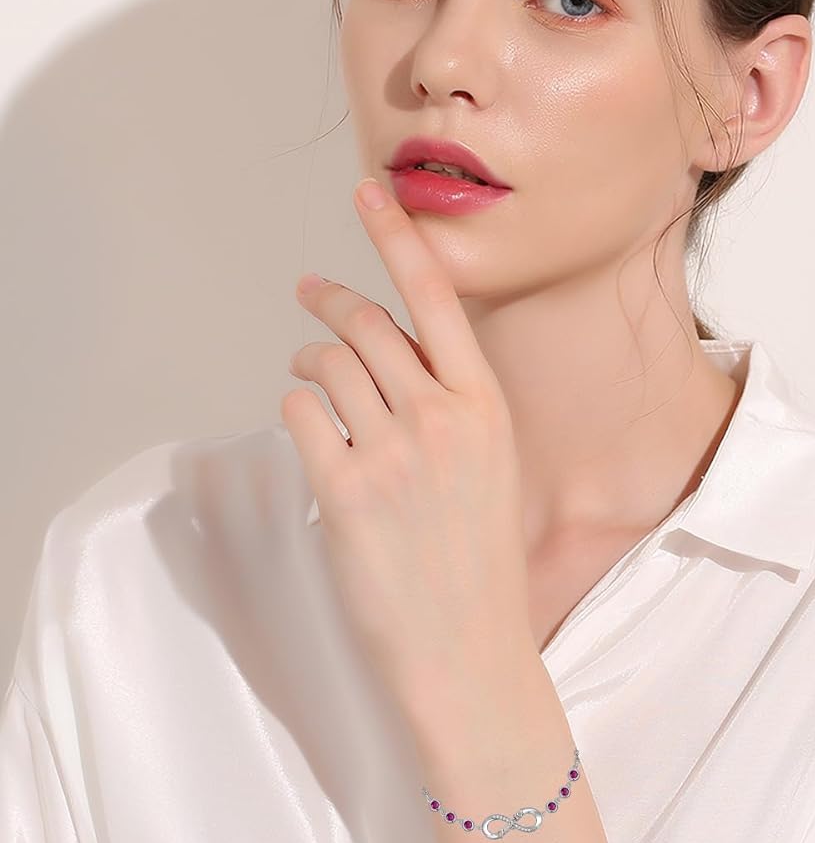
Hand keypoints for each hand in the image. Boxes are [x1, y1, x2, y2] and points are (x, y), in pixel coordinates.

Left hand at [282, 178, 535, 723]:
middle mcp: (443, 418)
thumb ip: (449, 406)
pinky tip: (306, 420)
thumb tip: (391, 355)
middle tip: (308, 291)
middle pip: (368, 326)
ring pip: (328, 365)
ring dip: (307, 357)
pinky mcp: (347, 490)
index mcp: (486, 407)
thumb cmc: (481, 561)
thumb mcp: (490, 467)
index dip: (398, 237)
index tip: (369, 192)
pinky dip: (296, 406)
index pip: (438, 299)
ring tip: (304, 367)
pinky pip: (302, 414)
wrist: (469, 650)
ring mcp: (394, 453)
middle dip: (330, 300)